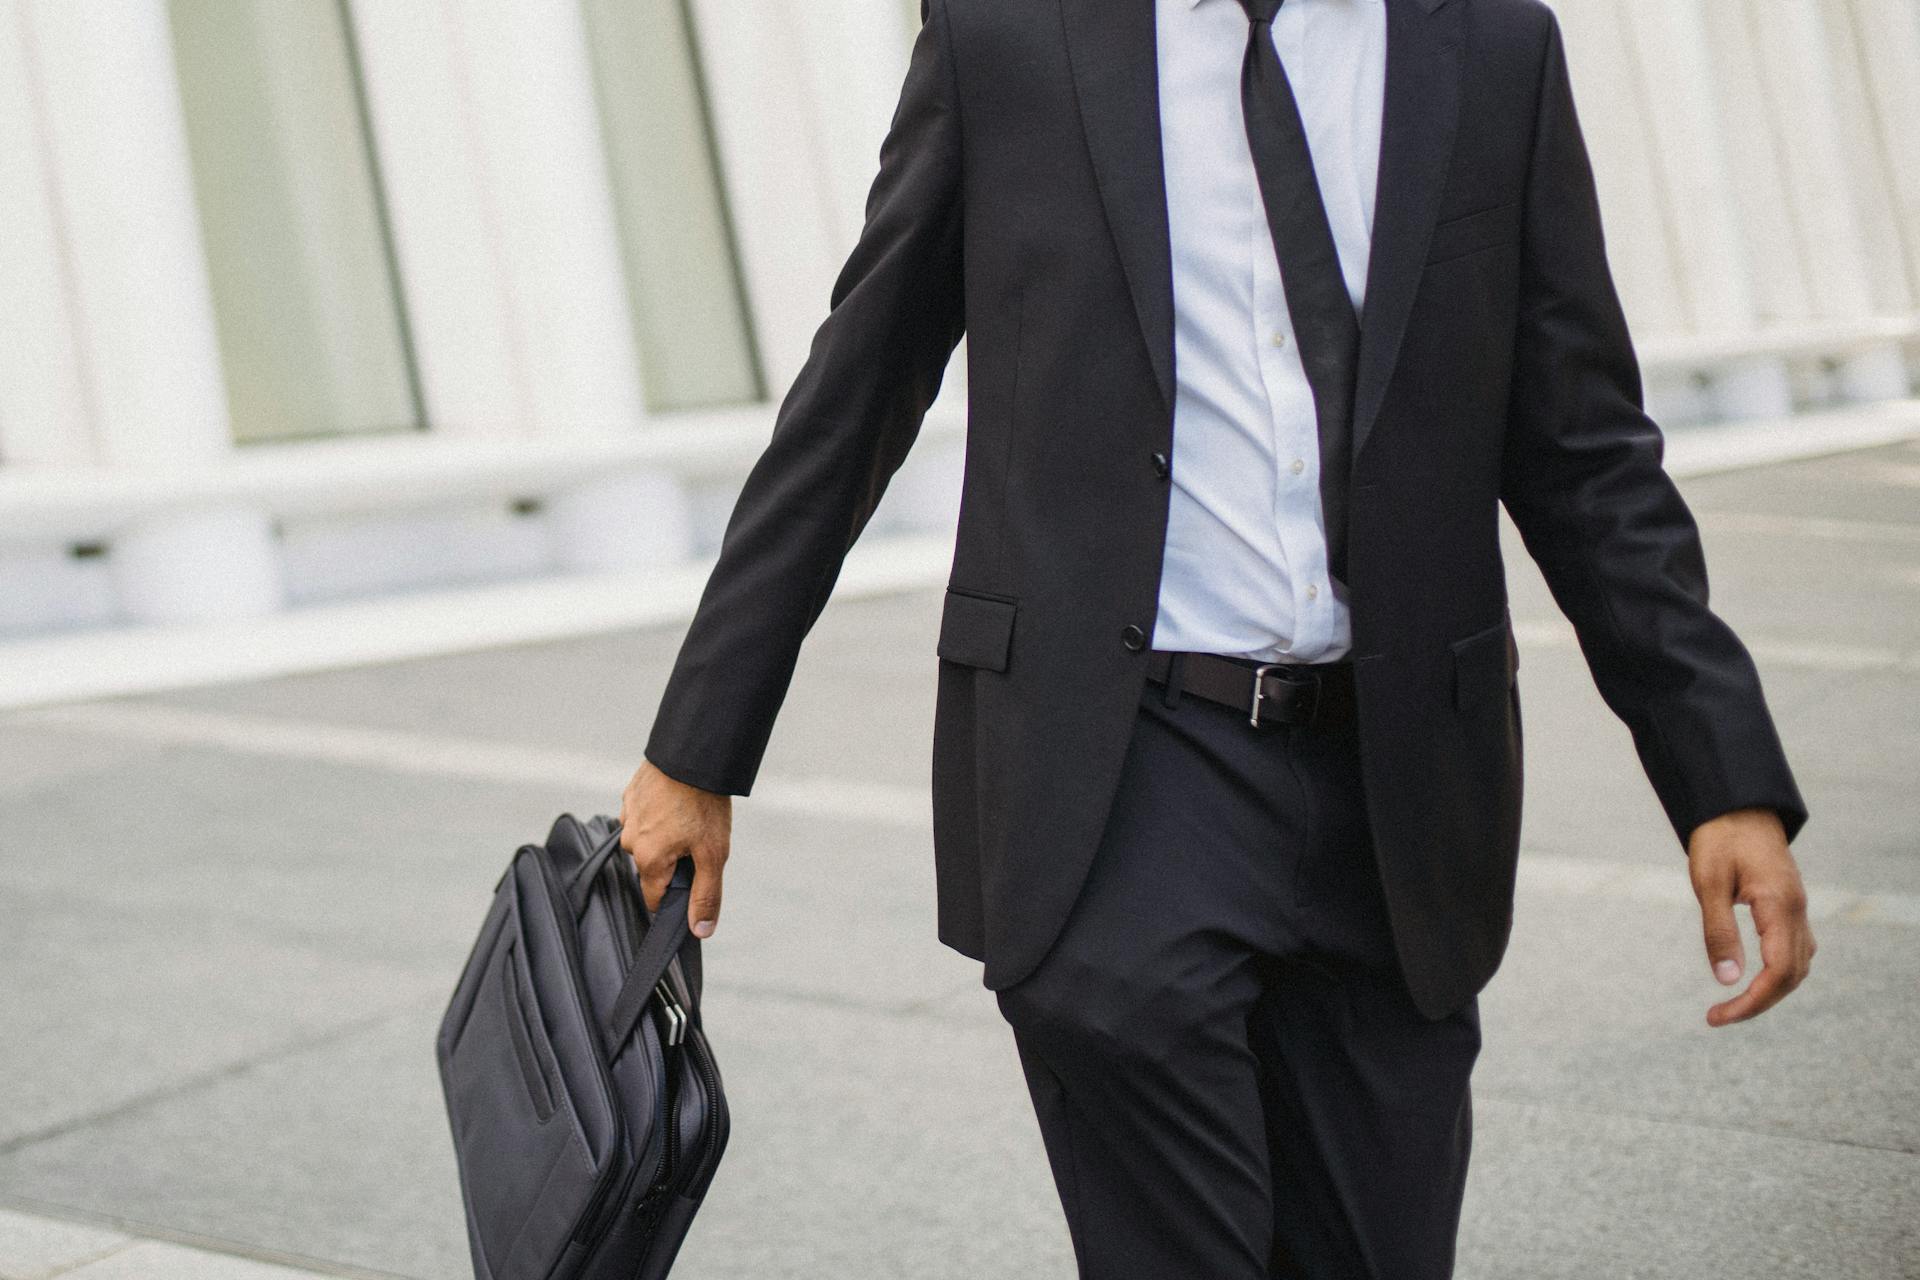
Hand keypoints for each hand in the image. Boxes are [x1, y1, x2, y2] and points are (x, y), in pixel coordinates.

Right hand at [620, 758, 731, 938]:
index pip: (655, 898)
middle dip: (675, 861)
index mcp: (647, 860)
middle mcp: (630, 840)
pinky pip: (646, 815)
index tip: (694, 882)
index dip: (677, 897)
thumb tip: (700, 931)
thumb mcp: (713, 854)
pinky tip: (680, 801)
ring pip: (649, 840)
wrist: (693, 753)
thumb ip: (705, 895)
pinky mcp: (632, 793)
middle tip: (700, 840)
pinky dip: (661, 813)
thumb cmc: (703, 803)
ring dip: (668, 835)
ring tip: (691, 815)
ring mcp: (628, 815)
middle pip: (653, 867)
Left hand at [1687, 807, 1814, 1027]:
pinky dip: (1777, 973)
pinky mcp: (1790, 907)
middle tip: (1717, 1017)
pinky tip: (1753, 979)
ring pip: (1798, 965)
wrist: (1738, 806)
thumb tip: (1726, 979)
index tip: (1717, 1016)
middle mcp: (1797, 912)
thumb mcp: (1708, 882)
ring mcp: (1798, 909)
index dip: (1752, 1001)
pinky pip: (1795, 950)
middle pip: (1792, 975)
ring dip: (1770, 991)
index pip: (1779, 971)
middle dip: (1758, 1003)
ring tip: (1732, 1005)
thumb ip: (1718, 930)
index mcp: (1779, 906)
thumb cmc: (1719, 840)